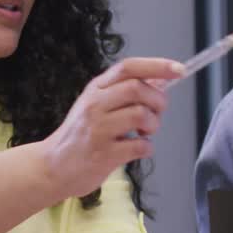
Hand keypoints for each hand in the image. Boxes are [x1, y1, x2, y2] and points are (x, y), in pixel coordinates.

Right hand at [41, 58, 183, 199]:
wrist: (53, 167)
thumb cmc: (80, 136)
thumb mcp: (96, 105)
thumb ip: (124, 92)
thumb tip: (159, 81)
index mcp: (95, 89)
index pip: (128, 68)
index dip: (157, 66)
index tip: (178, 69)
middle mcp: (95, 105)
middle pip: (137, 89)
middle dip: (158, 101)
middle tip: (157, 113)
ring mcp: (98, 130)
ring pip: (141, 115)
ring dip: (153, 125)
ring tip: (145, 133)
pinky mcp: (104, 154)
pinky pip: (140, 146)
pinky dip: (147, 148)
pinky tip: (138, 149)